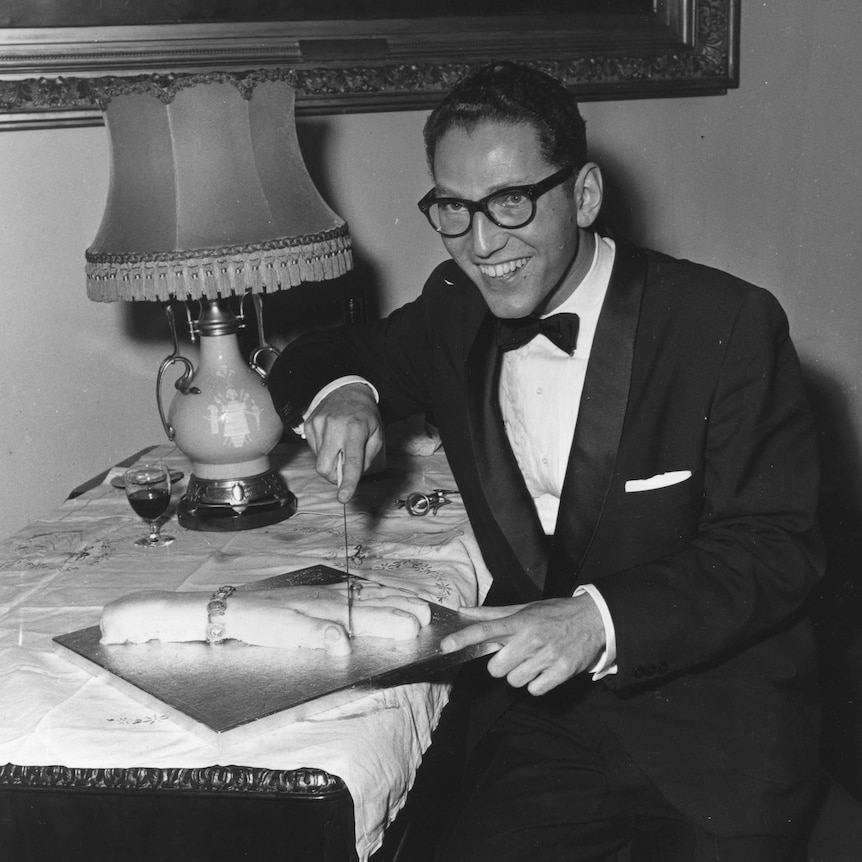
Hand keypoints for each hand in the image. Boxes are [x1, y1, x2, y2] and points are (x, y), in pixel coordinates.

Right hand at [303, 383, 383, 501]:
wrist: (345, 389)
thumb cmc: (364, 414)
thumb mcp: (377, 434)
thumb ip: (367, 458)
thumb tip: (353, 477)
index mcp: (355, 429)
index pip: (351, 462)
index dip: (347, 482)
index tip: (344, 497)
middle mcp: (334, 427)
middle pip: (325, 467)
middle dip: (333, 476)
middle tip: (343, 469)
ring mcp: (318, 425)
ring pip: (318, 461)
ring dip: (330, 461)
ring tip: (340, 445)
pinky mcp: (308, 425)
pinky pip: (314, 450)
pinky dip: (323, 451)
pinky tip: (332, 438)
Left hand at [440, 596, 605, 695]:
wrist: (594, 620)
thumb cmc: (554, 614)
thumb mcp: (525, 609)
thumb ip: (493, 614)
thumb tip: (463, 611)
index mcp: (521, 621)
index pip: (486, 629)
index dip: (464, 638)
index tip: (446, 645)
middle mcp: (532, 639)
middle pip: (496, 668)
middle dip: (502, 664)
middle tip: (515, 654)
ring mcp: (547, 657)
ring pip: (514, 681)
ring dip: (520, 674)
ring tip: (534, 659)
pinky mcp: (562, 672)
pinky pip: (534, 690)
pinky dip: (537, 683)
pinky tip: (545, 669)